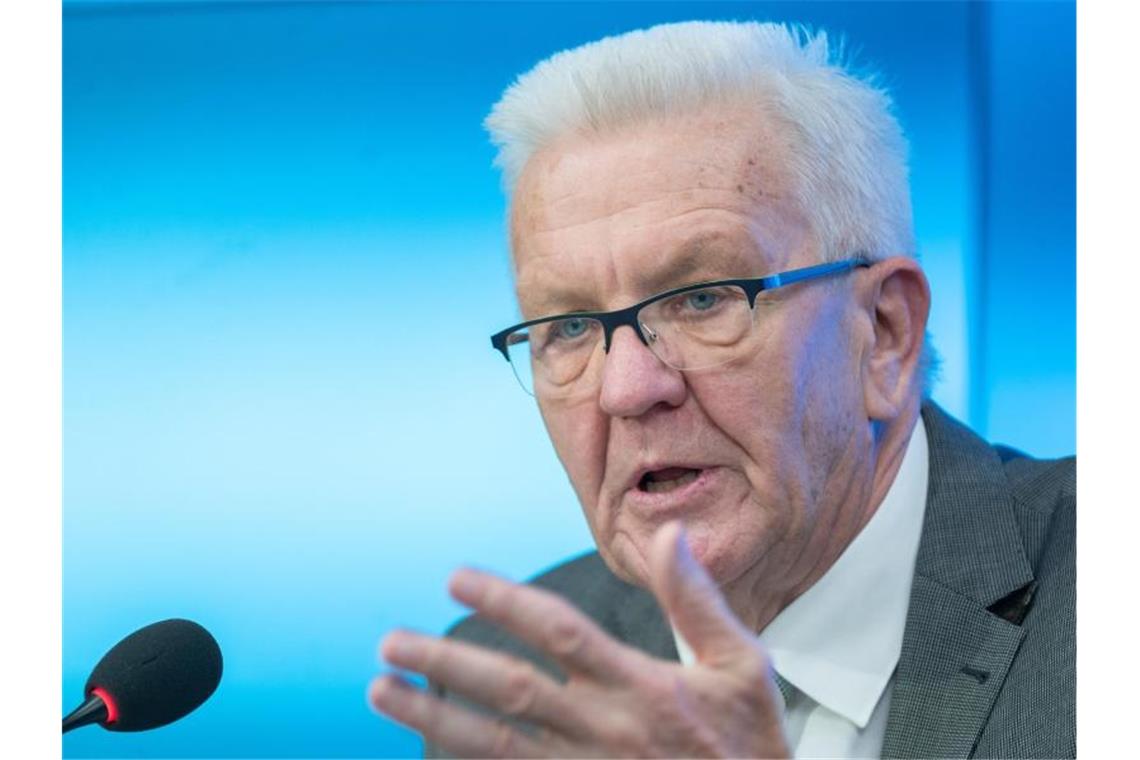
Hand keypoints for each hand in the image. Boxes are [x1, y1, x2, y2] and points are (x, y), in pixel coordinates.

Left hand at [368, 521, 790, 757]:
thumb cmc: (748, 747)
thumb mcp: (744, 669)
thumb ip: (698, 600)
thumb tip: (667, 532)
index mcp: (642, 687)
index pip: (560, 633)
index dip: (505, 603)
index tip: (456, 578)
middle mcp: (604, 729)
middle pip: (511, 691)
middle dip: (446, 663)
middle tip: (390, 644)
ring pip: (495, 744)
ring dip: (433, 717)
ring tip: (383, 692)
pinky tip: (427, 745)